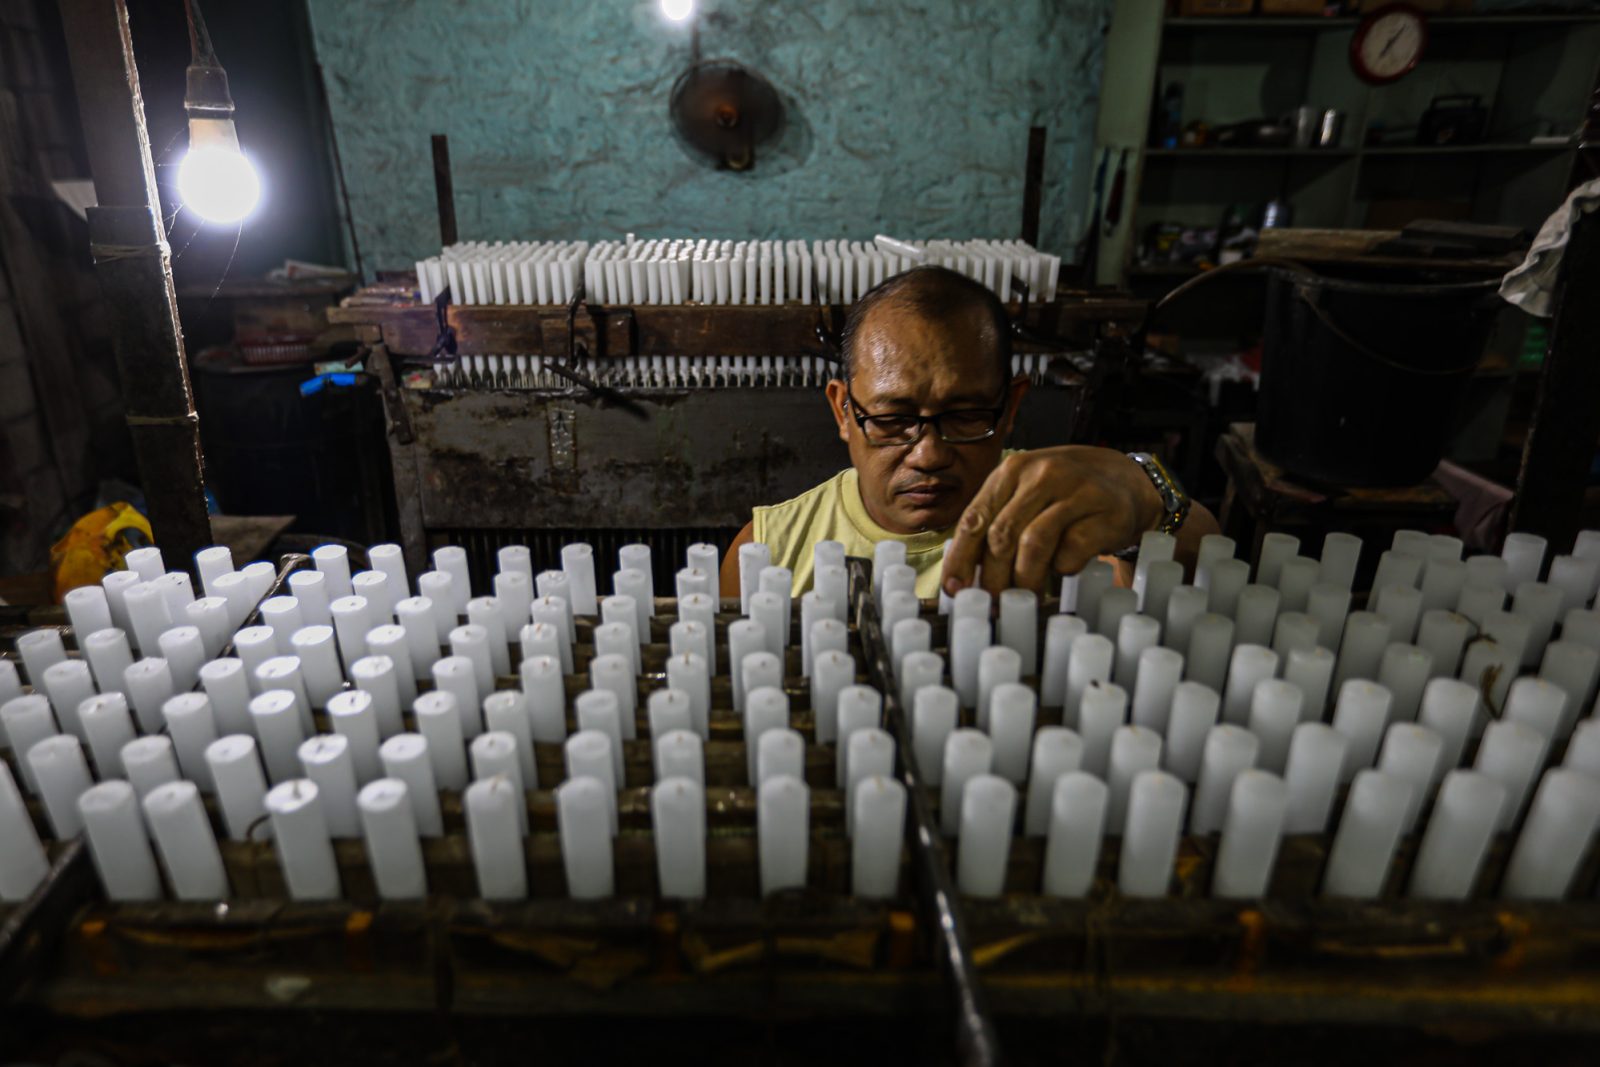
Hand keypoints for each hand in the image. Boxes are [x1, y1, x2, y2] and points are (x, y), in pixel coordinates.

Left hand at [941, 446, 1163, 597]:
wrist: (1127, 479)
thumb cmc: (1064, 495)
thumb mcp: (1026, 495)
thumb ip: (995, 523)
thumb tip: (962, 576)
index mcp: (1012, 471)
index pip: (974, 518)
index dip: (961, 559)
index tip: (954, 590)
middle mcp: (1041, 475)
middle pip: (1002, 534)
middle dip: (992, 577)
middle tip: (992, 604)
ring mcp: (1075, 491)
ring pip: (1034, 544)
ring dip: (1024, 579)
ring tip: (1024, 598)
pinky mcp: (1105, 513)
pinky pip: (1072, 552)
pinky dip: (1061, 570)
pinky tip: (1062, 572)